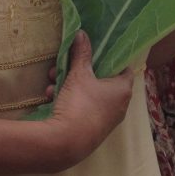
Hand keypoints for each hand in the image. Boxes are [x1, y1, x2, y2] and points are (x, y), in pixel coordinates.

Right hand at [43, 31, 132, 170]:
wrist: (66, 143)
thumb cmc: (80, 104)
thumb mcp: (79, 73)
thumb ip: (81, 52)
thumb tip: (81, 32)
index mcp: (123, 90)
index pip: (124, 68)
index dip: (110, 57)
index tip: (95, 50)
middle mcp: (119, 105)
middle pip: (101, 79)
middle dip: (79, 69)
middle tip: (65, 63)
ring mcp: (106, 119)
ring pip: (87, 92)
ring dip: (68, 83)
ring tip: (52, 79)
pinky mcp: (92, 128)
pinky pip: (82, 106)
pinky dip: (68, 99)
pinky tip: (50, 96)